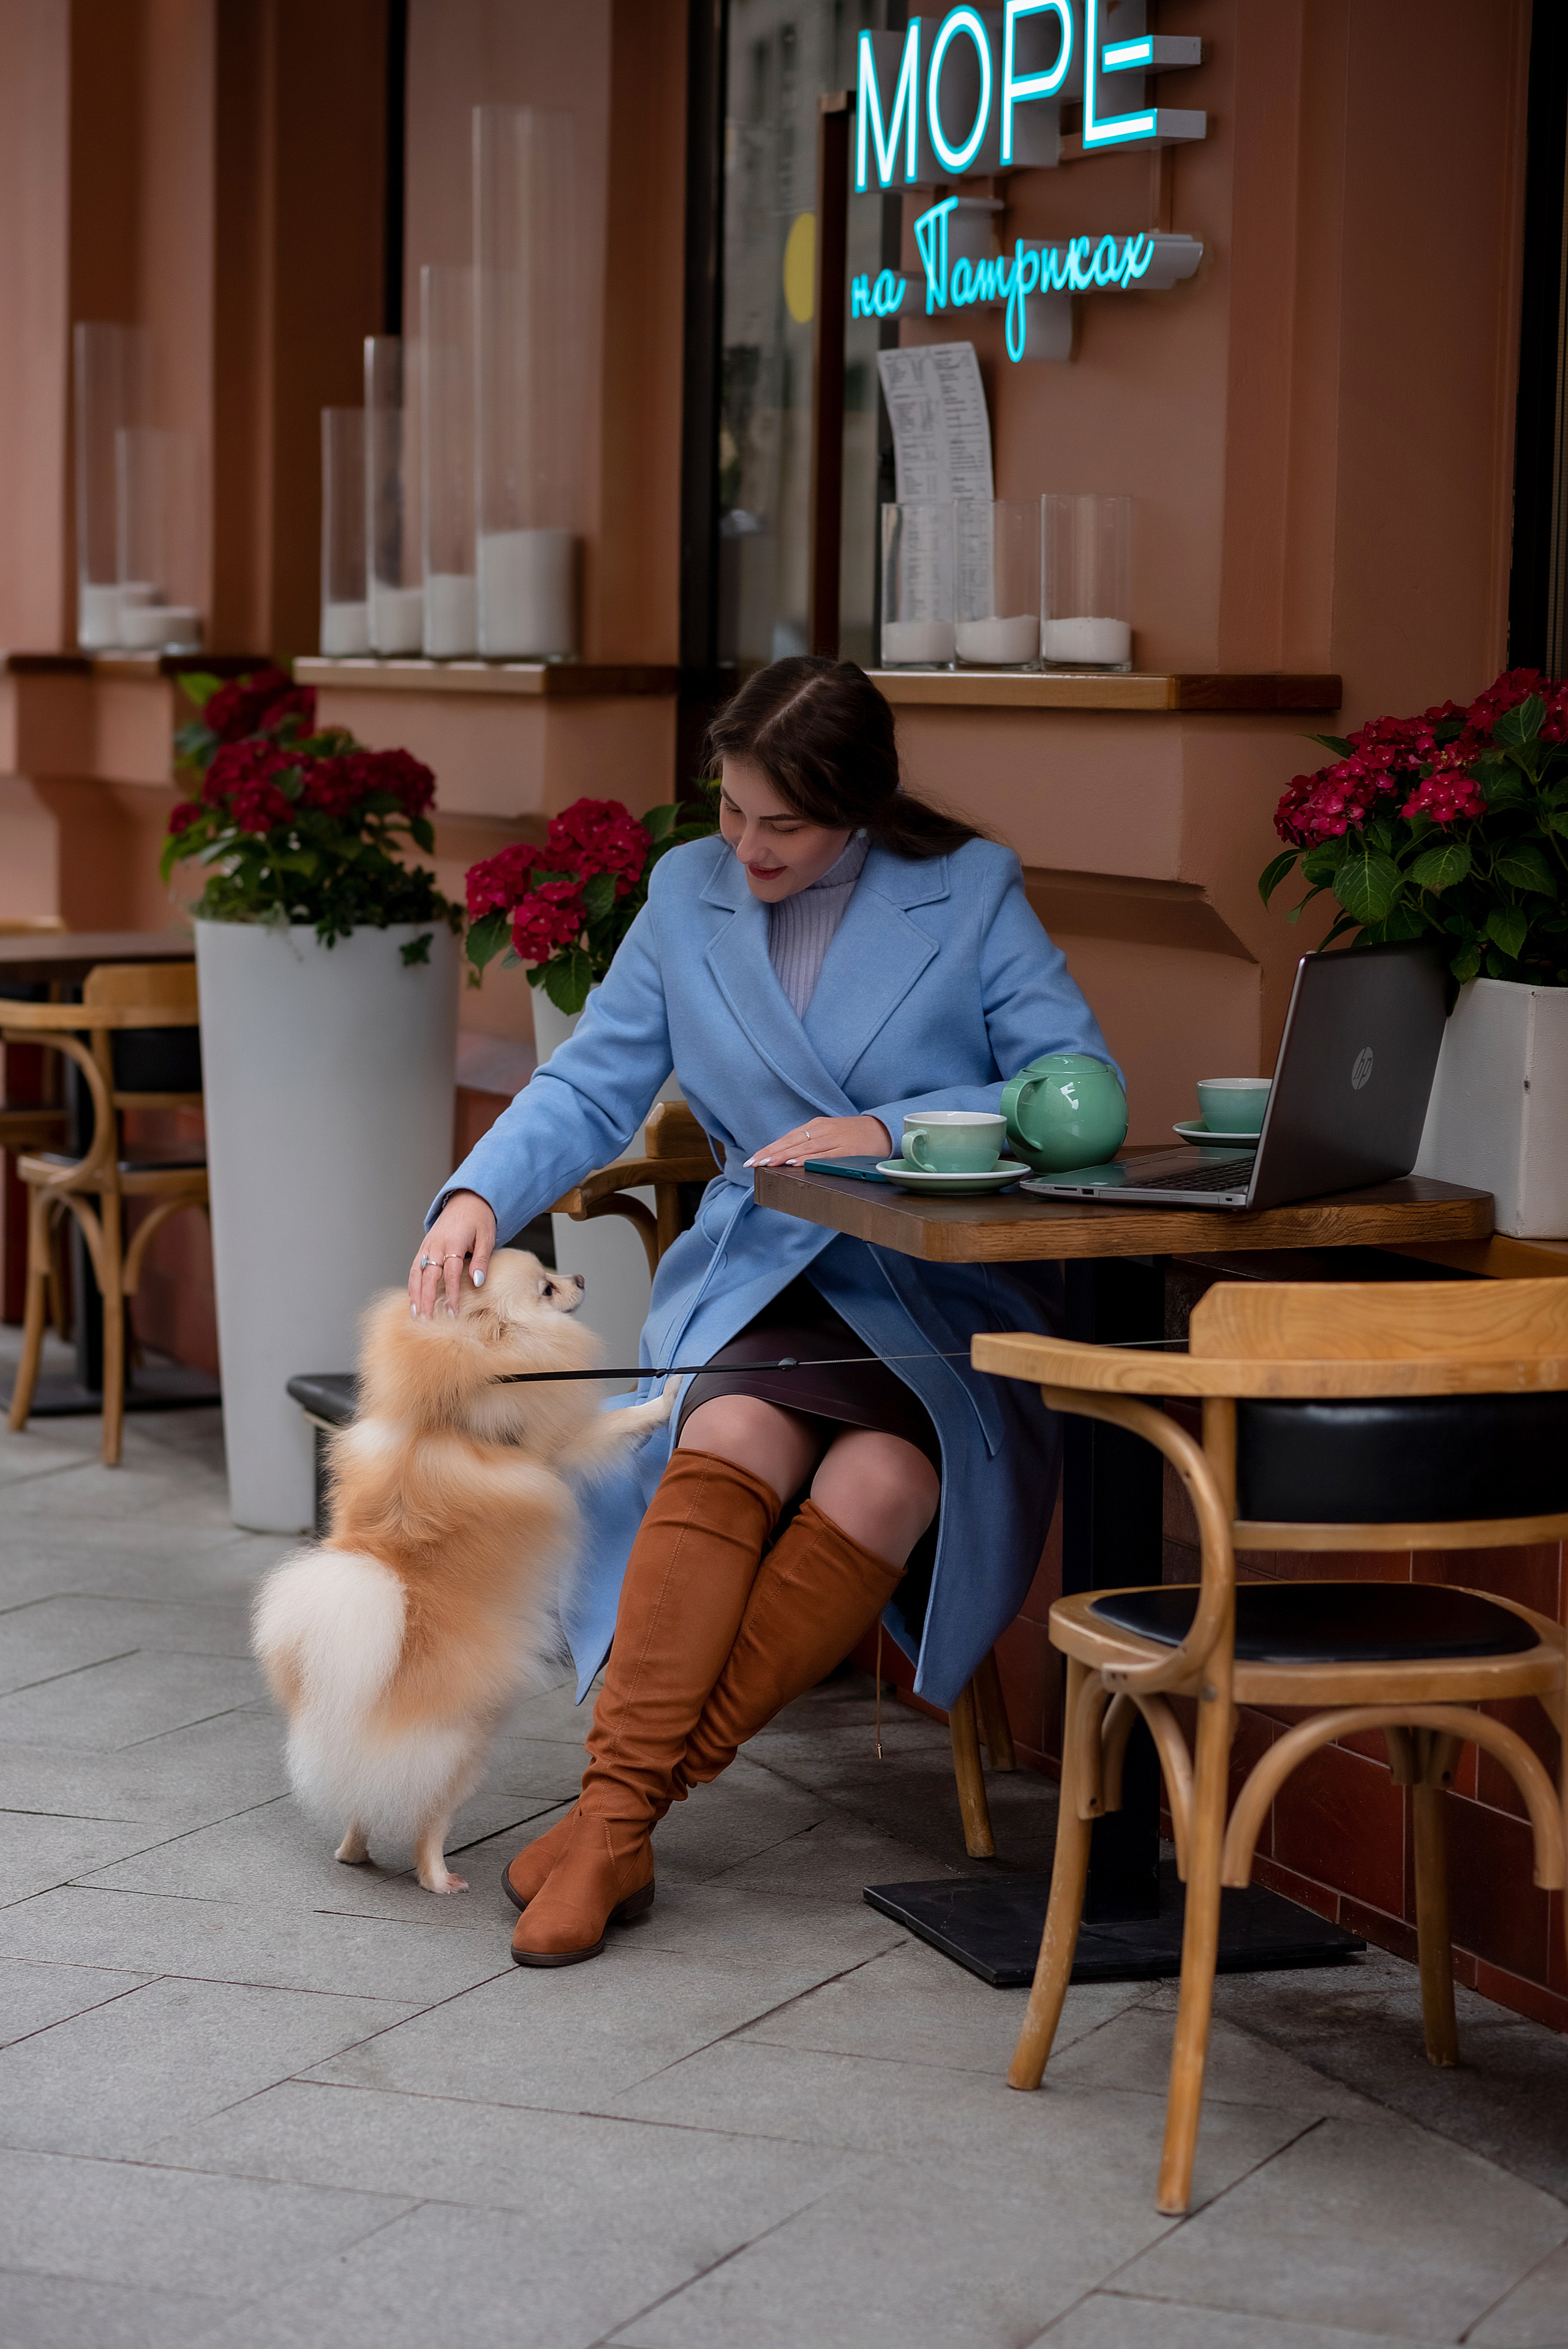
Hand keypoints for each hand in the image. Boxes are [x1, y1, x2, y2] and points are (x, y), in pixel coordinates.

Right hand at [409, 1190, 497, 1318]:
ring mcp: (427, 1245)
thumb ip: (481, 1260)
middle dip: (426, 1299)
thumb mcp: (487, 1237)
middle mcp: (436, 1245)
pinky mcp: (424, 1246)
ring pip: (417, 1272)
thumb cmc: (479, 1219)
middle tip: (426, 1319)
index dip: (451, 1294)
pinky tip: (413, 1298)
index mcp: (452, 1242)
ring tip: (415, 1314)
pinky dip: (412, 1283)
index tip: (452, 1312)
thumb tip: (478, 1282)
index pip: (450, 1274)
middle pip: (428, 1276)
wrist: (467, 1200)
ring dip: (415, 1294)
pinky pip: (415, 1267)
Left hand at [745, 1114, 891, 1169]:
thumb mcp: (828, 1134)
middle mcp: (822, 1130)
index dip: (769, 1148)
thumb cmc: (851, 1134)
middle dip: (770, 1153)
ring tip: (767, 1164)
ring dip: (784, 1156)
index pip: (787, 1138)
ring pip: (803, 1148)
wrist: (881, 1129)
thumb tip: (785, 1156)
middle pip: (791, 1142)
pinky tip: (794, 1164)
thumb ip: (809, 1143)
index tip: (752, 1159)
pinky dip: (807, 1159)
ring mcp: (833, 1139)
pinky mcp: (845, 1150)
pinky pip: (823, 1155)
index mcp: (816, 1126)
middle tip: (753, 1163)